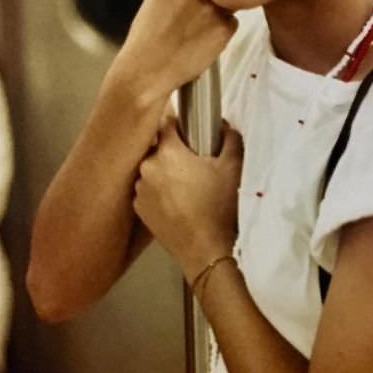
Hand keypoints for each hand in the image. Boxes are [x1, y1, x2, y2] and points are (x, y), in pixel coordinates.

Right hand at [111, 0, 237, 105]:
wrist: (147, 71)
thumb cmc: (149, 37)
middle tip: (200, 12)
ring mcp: (212, 5)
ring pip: (229, 2)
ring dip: (220, 12)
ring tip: (195, 31)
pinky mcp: (225, 27)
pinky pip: (231, 23)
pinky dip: (221, 32)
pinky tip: (200, 43)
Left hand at [133, 119, 242, 281]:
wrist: (205, 249)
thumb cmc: (218, 209)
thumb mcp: (233, 166)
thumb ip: (229, 137)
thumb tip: (223, 127)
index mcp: (167, 152)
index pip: (166, 122)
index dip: (181, 126)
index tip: (191, 133)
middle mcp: (147, 168)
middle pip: (158, 147)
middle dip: (174, 152)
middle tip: (194, 163)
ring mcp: (140, 189)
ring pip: (151, 169)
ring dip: (165, 172)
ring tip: (187, 185)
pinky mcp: (139, 208)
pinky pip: (147, 189)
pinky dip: (159, 191)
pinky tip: (178, 201)